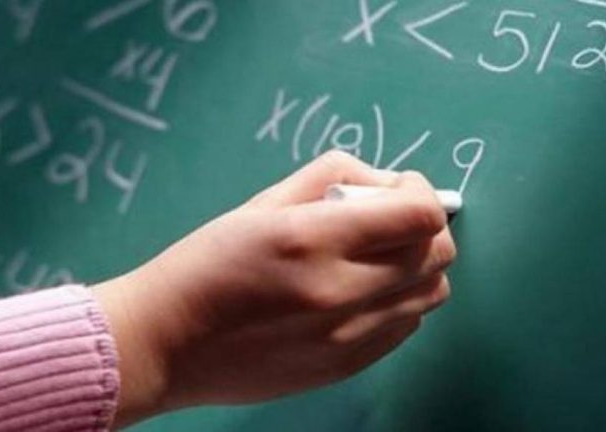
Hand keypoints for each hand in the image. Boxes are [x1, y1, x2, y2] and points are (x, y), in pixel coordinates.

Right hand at [93, 151, 456, 427]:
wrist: (168, 343)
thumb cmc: (206, 265)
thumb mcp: (262, 202)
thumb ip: (334, 176)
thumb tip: (389, 183)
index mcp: (312, 239)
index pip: (421, 213)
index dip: (421, 190)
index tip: (400, 187)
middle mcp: (338, 292)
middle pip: (438, 254)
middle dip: (424, 226)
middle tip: (387, 221)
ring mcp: (346, 337)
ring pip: (431, 293)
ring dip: (416, 267)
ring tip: (373, 260)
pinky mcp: (345, 366)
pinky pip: (406, 327)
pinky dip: (399, 302)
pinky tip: (360, 293)